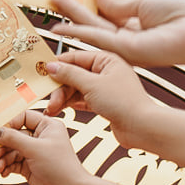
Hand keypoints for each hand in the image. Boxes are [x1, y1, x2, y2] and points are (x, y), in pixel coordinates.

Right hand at [0, 110, 88, 184]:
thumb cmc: (58, 166)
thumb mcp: (34, 148)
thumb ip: (12, 138)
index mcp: (47, 126)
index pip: (23, 117)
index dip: (9, 124)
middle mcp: (41, 137)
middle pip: (15, 136)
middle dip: (2, 146)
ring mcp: (35, 153)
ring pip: (12, 151)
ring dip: (2, 159)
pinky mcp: (30, 167)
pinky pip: (14, 163)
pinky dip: (7, 167)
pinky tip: (2, 172)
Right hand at [40, 50, 156, 134]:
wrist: (141, 127)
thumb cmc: (124, 102)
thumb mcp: (92, 85)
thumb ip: (70, 74)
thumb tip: (52, 66)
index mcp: (106, 59)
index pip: (76, 57)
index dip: (58, 65)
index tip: (43, 73)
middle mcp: (105, 71)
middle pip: (74, 75)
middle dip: (59, 88)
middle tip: (49, 100)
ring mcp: (104, 87)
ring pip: (76, 89)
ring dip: (62, 98)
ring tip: (52, 109)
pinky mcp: (103, 103)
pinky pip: (81, 100)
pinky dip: (71, 105)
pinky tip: (60, 110)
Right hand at [50, 0, 184, 67]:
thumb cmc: (182, 15)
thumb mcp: (144, 2)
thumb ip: (117, 2)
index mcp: (134, 24)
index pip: (104, 14)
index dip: (86, 3)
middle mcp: (127, 38)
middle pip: (94, 23)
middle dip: (73, 12)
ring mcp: (125, 47)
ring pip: (91, 32)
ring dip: (71, 21)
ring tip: (53, 10)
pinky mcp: (126, 51)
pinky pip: (98, 39)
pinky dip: (79, 33)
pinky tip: (64, 28)